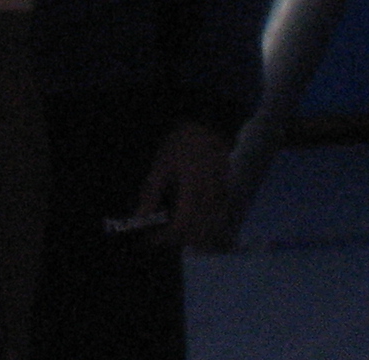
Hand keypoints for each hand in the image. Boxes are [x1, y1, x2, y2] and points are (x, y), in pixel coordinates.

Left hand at [133, 119, 236, 250]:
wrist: (209, 128)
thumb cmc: (181, 144)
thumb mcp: (160, 164)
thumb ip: (151, 193)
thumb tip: (139, 218)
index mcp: (193, 189)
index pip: (181, 225)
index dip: (164, 237)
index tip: (149, 239)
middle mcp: (212, 199)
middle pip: (196, 234)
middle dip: (176, 240)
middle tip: (158, 235)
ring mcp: (224, 201)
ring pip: (210, 233)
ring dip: (190, 238)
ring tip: (173, 229)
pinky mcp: (229, 200)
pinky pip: (219, 225)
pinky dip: (205, 232)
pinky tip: (191, 226)